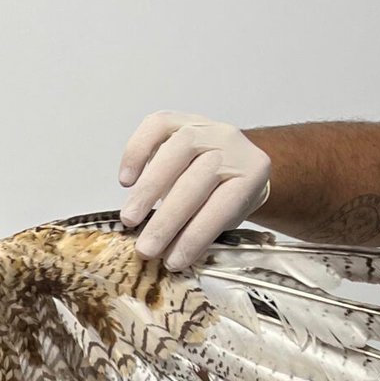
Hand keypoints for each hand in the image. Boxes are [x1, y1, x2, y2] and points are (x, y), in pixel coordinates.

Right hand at [118, 111, 270, 272]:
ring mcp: (204, 127)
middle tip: (145, 248)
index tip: (173, 261)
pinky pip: (156, 127)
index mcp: (252, 172)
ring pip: (175, 153)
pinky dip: (136, 153)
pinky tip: (126, 181)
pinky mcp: (179, 119)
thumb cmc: (228, 195)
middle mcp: (231, 144)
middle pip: (197, 181)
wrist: (235, 160)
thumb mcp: (227, 216)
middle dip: (167, 220)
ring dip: (148, 190)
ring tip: (130, 220)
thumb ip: (203, 228)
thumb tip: (167, 254)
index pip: (223, 205)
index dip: (196, 236)